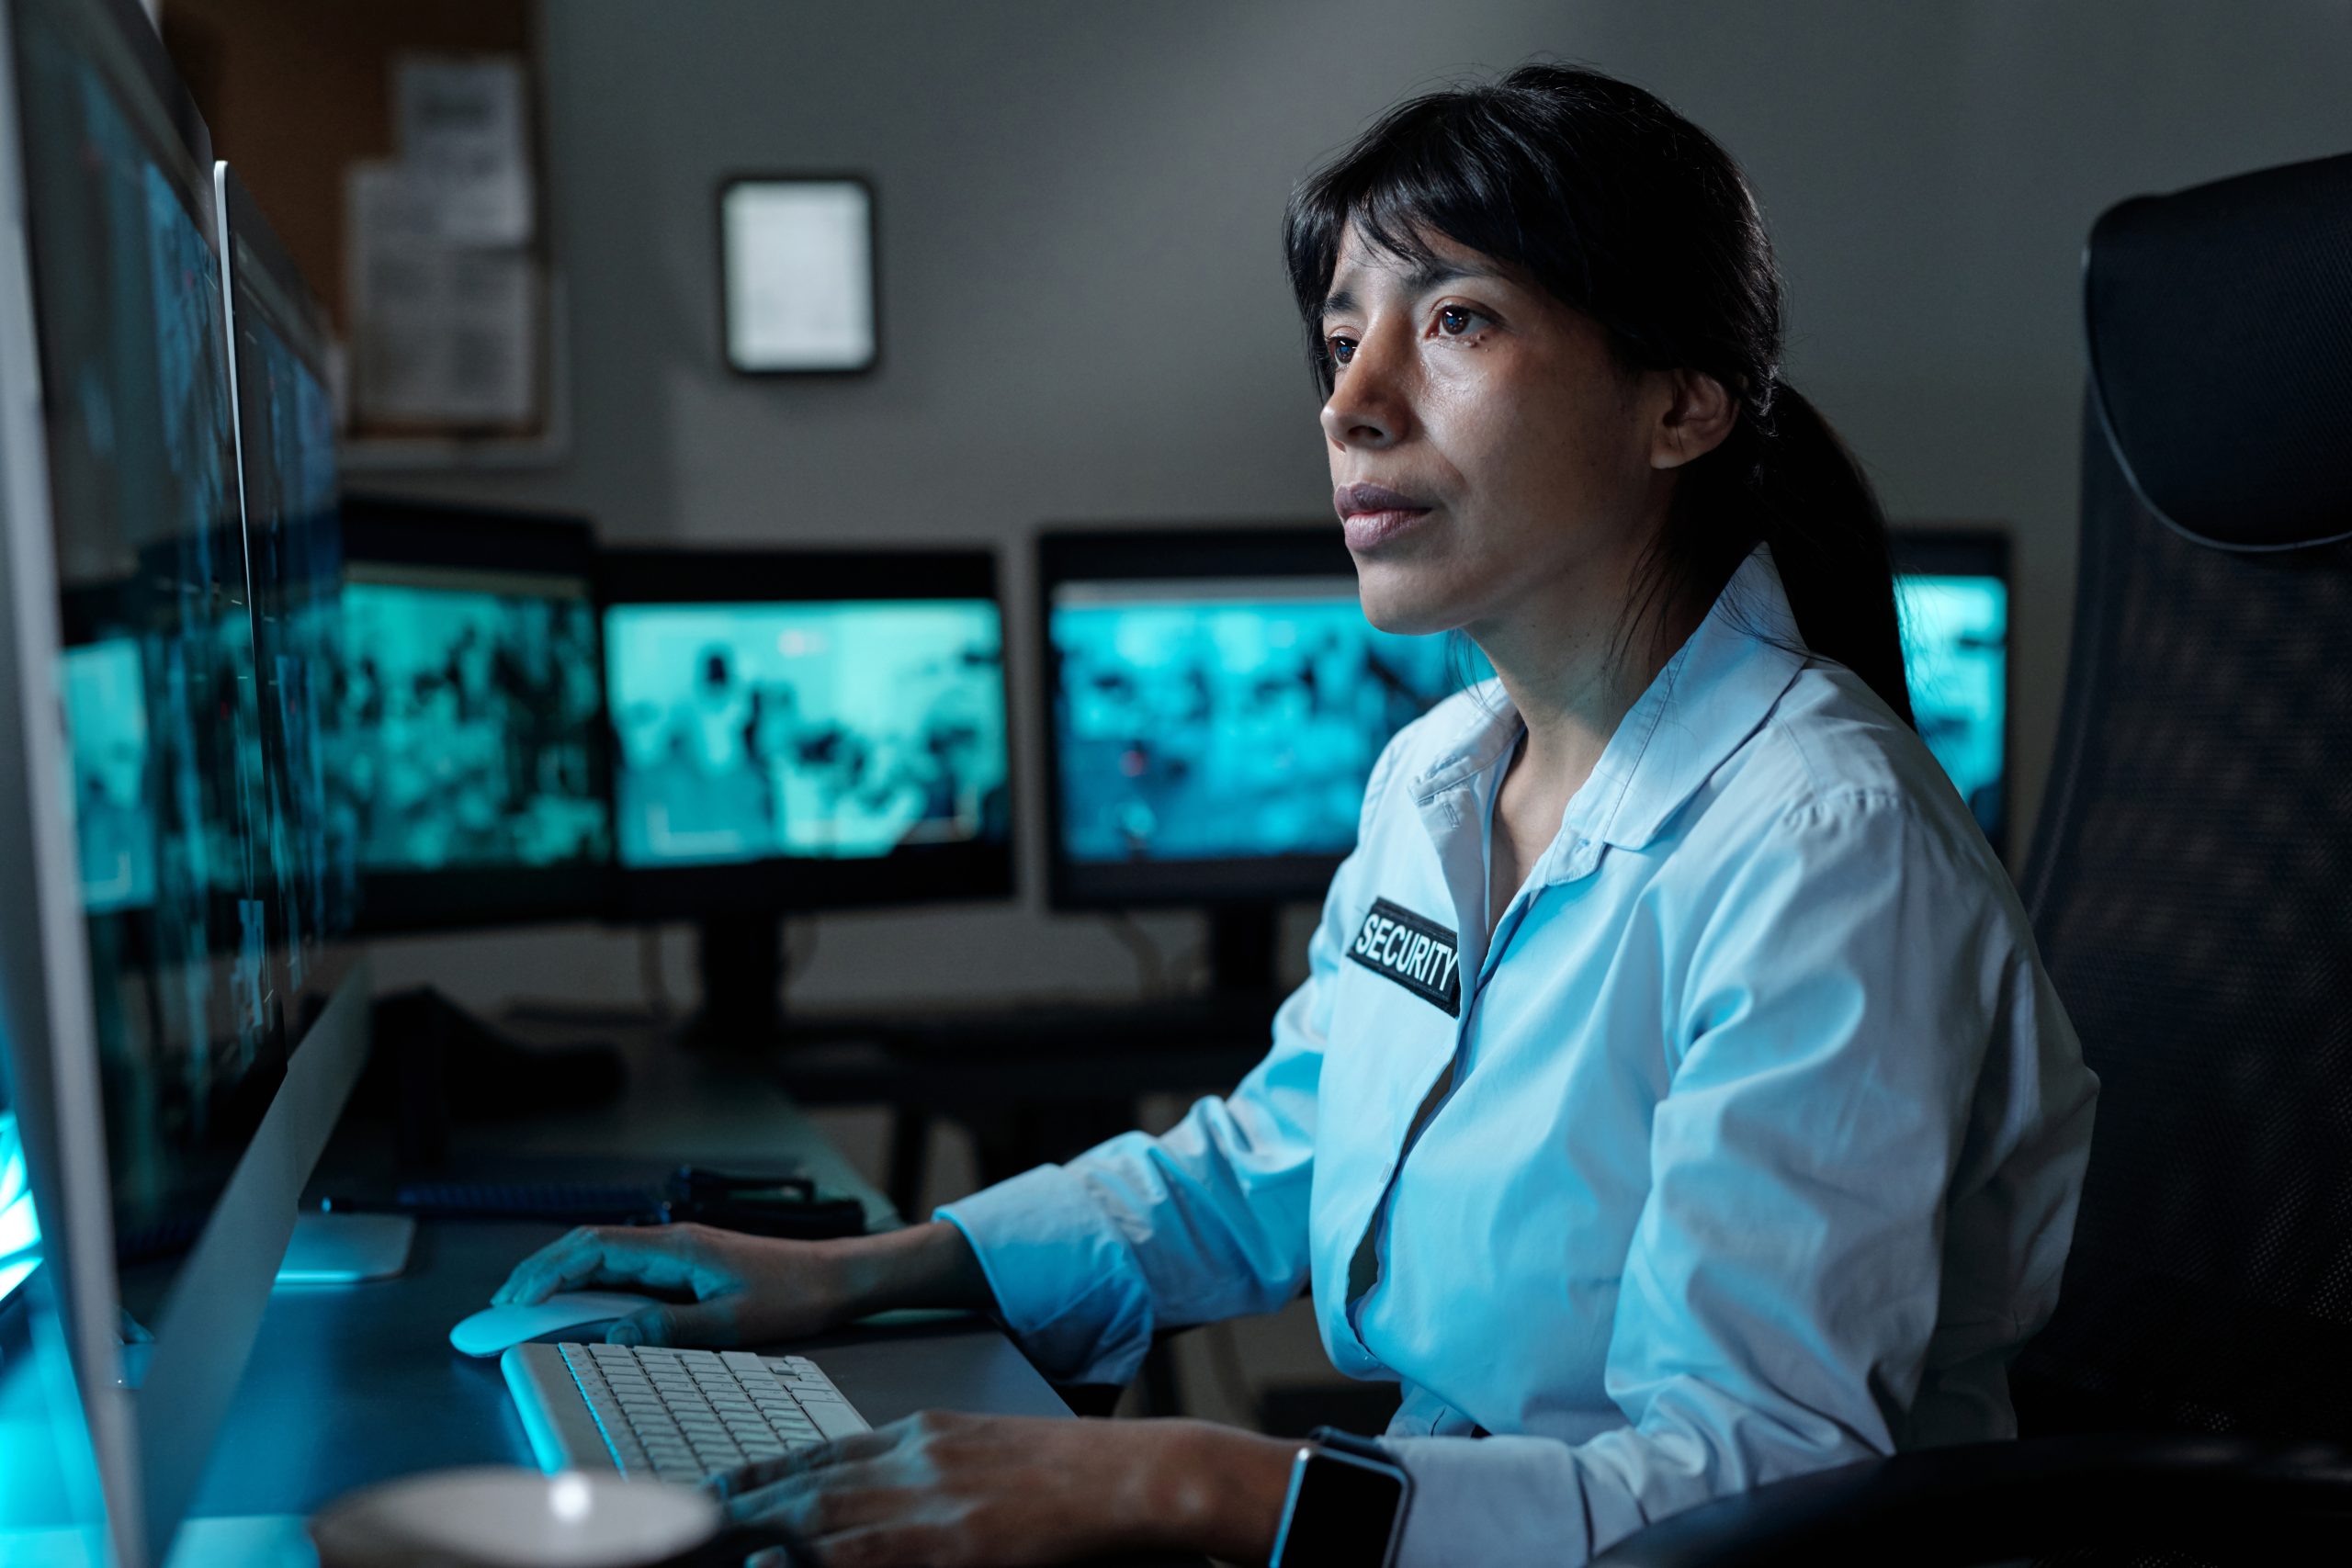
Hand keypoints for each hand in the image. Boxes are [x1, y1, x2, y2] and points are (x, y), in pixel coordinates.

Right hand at [489, 1222, 849, 1347]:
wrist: (835, 1277)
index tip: (512, 1299)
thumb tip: (612, 1336)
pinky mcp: (685, 1266)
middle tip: (499, 1309)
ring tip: (523, 1310)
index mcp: (676, 1246)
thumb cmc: (792, 1295)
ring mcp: (676, 1252)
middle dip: (539, 1274)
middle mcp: (669, 1242)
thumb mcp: (732, 1321)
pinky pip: (626, 1273)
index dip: (546, 1271)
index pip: (594, 1248)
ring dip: (562, 1280)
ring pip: (603, 1259)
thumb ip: (671, 1328)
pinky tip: (576, 1310)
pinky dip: (592, 1288)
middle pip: (588, 1248)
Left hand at [709, 1412, 1294, 1566]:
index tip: (712, 1492)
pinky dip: (809, 1561)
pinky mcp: (946, 1542)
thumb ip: (928, 1466)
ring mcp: (924, 1502)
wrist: (1129, 1476)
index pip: (821, 1453)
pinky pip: (860, 1556)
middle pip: (803, 1485)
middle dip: (733, 1506)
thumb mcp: (985, 1451)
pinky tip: (766, 1565)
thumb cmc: (1071, 1472)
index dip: (760, 1476)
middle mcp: (910, 1460)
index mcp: (923, 1434)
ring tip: (693, 1545)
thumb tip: (880, 1499)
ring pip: (815, 1521)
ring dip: (749, 1537)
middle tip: (674, 1523)